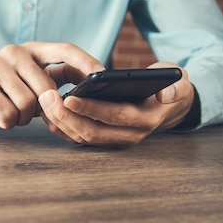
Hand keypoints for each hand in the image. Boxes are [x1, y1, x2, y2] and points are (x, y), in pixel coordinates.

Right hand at [0, 42, 104, 128]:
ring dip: (23, 118)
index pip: (65, 49)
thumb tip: (89, 91)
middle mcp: (14, 52)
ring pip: (28, 104)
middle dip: (42, 109)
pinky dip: (7, 122)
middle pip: (46, 88)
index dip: (86, 61)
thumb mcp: (33, 84)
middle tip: (29, 113)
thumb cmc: (8, 93)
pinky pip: (8, 113)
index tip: (104, 74)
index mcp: (32, 49)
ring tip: (12, 113)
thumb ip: (56, 82)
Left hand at [38, 62, 195, 146]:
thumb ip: (175, 87)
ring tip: (43, 101)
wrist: (170, 106)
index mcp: (146, 119)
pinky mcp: (104, 140)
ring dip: (59, 122)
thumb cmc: (170, 86)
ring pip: (81, 138)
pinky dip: (61, 127)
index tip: (68, 97)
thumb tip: (166, 93)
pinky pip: (78, 138)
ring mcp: (115, 141)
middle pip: (92, 132)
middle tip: (46, 97)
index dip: (91, 108)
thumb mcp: (180, 82)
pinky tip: (47, 112)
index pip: (115, 116)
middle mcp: (130, 135)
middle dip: (66, 116)